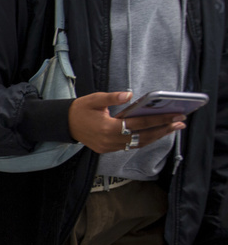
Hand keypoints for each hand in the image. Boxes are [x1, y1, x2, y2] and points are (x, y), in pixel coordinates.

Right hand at [68, 92, 185, 153]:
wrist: (65, 123)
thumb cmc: (80, 109)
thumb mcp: (95, 99)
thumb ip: (112, 97)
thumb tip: (129, 95)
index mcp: (108, 128)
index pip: (139, 124)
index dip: (159, 120)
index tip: (175, 116)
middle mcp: (110, 141)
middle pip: (143, 137)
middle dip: (163, 129)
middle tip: (180, 123)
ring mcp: (109, 147)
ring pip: (138, 143)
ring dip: (156, 136)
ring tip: (172, 128)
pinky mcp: (108, 149)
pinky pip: (130, 146)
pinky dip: (144, 139)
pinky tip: (155, 133)